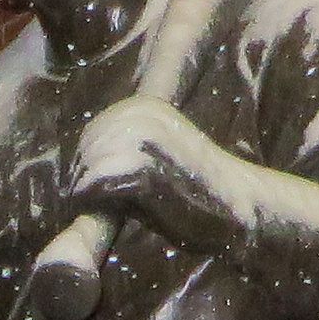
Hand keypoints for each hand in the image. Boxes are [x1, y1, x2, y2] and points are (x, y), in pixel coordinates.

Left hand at [66, 96, 254, 255]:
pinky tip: (129, 213)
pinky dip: (101, 209)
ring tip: (128, 209)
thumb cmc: (200, 190)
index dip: (93, 170)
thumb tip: (77, 168)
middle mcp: (136, 114)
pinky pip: (92, 191)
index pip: (90, 138)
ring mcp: (138, 139)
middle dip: (89, 187)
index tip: (115, 192)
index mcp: (141, 106)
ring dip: (94, 201)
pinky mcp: (139, 168)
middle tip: (121, 205)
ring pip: (83, 175)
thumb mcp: (161, 153)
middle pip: (82, 157)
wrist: (241, 205)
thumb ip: (126, 149)